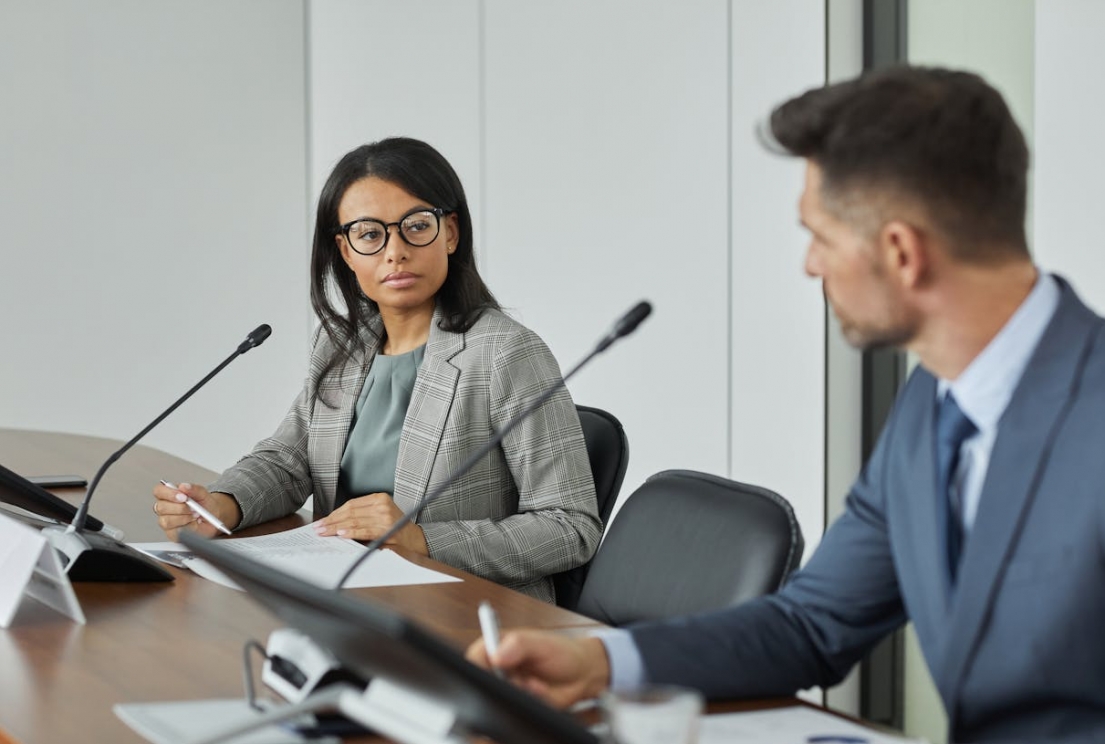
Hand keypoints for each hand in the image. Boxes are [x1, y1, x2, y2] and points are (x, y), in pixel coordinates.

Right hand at [152, 482, 240, 540]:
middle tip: (193, 508)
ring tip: (194, 515)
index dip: (169, 494)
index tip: (183, 497)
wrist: (214, 518)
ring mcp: (166, 520)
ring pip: (166, 520)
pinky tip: (192, 523)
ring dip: (183, 518)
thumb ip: (194, 489)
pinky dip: (185, 527)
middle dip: (180, 508)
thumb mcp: (204, 494)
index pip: (158, 491)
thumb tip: (184, 486)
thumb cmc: (206, 505)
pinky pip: (173, 531)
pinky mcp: (171, 532)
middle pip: (161, 507)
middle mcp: (165, 507)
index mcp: (169, 494)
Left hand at [315, 492, 427, 554]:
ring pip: (355, 521)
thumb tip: (334, 523)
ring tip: (325, 532)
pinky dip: (352, 533)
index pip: (351, 504)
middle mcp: (382, 505)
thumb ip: (361, 516)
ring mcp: (386, 517)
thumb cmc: (394, 528)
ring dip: (337, 528)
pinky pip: (365, 531)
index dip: (335, 513)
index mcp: (380, 498)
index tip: (323, 521)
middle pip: (351, 512)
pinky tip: (342, 534)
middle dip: (332, 521)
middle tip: (318, 528)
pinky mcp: (387, 529)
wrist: (415, 539)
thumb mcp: (379, 514)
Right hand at [465, 630, 610, 708]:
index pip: (476, 656)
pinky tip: (542, 693)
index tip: (493, 669)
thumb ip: (518, 646)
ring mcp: (508, 687)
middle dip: (504, 684)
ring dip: (520, 694)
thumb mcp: (541, 643)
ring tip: (538, 684)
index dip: (477, 665)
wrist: (582, 674)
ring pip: (499, 698)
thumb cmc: (562, 652)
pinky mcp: (518, 704)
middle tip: (523, 680)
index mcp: (499, 646)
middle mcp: (499, 668)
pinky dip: (530, 703)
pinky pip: (515, 710)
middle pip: (484, 681)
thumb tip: (497, 655)